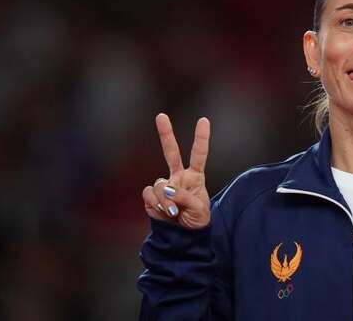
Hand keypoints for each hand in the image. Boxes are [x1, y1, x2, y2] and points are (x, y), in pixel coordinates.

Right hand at [141, 113, 211, 228]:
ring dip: (164, 199)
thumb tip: (169, 190)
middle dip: (166, 134)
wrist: (183, 236)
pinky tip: (162, 212)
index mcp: (195, 176)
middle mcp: (179, 176)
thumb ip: (186, 198)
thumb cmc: (197, 220)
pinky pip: (149, 194)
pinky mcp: (153, 196)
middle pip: (171, 152)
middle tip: (161, 116)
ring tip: (172, 212)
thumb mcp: (200, 210)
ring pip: (160, 184)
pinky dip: (155, 204)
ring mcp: (165, 185)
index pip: (199, 154)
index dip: (201, 138)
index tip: (203, 120)